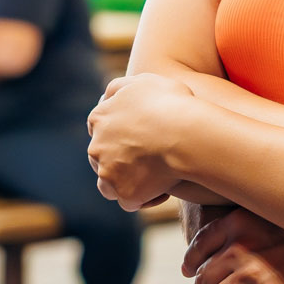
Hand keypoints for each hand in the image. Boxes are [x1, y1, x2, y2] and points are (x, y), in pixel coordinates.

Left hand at [87, 73, 195, 210]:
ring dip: (128, 180)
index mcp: (100, 117)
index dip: (120, 133)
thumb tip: (106, 96)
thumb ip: (121, 88)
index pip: (100, 128)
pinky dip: (143, 198)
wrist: (187, 134)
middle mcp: (96, 145)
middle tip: (150, 157)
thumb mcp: (144, 82)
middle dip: (121, 158)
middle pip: (102, 156)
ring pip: (111, 182)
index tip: (141, 136)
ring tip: (155, 177)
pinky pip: (130, 201)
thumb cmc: (173, 104)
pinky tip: (163, 191)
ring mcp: (108, 172)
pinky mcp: (125, 193)